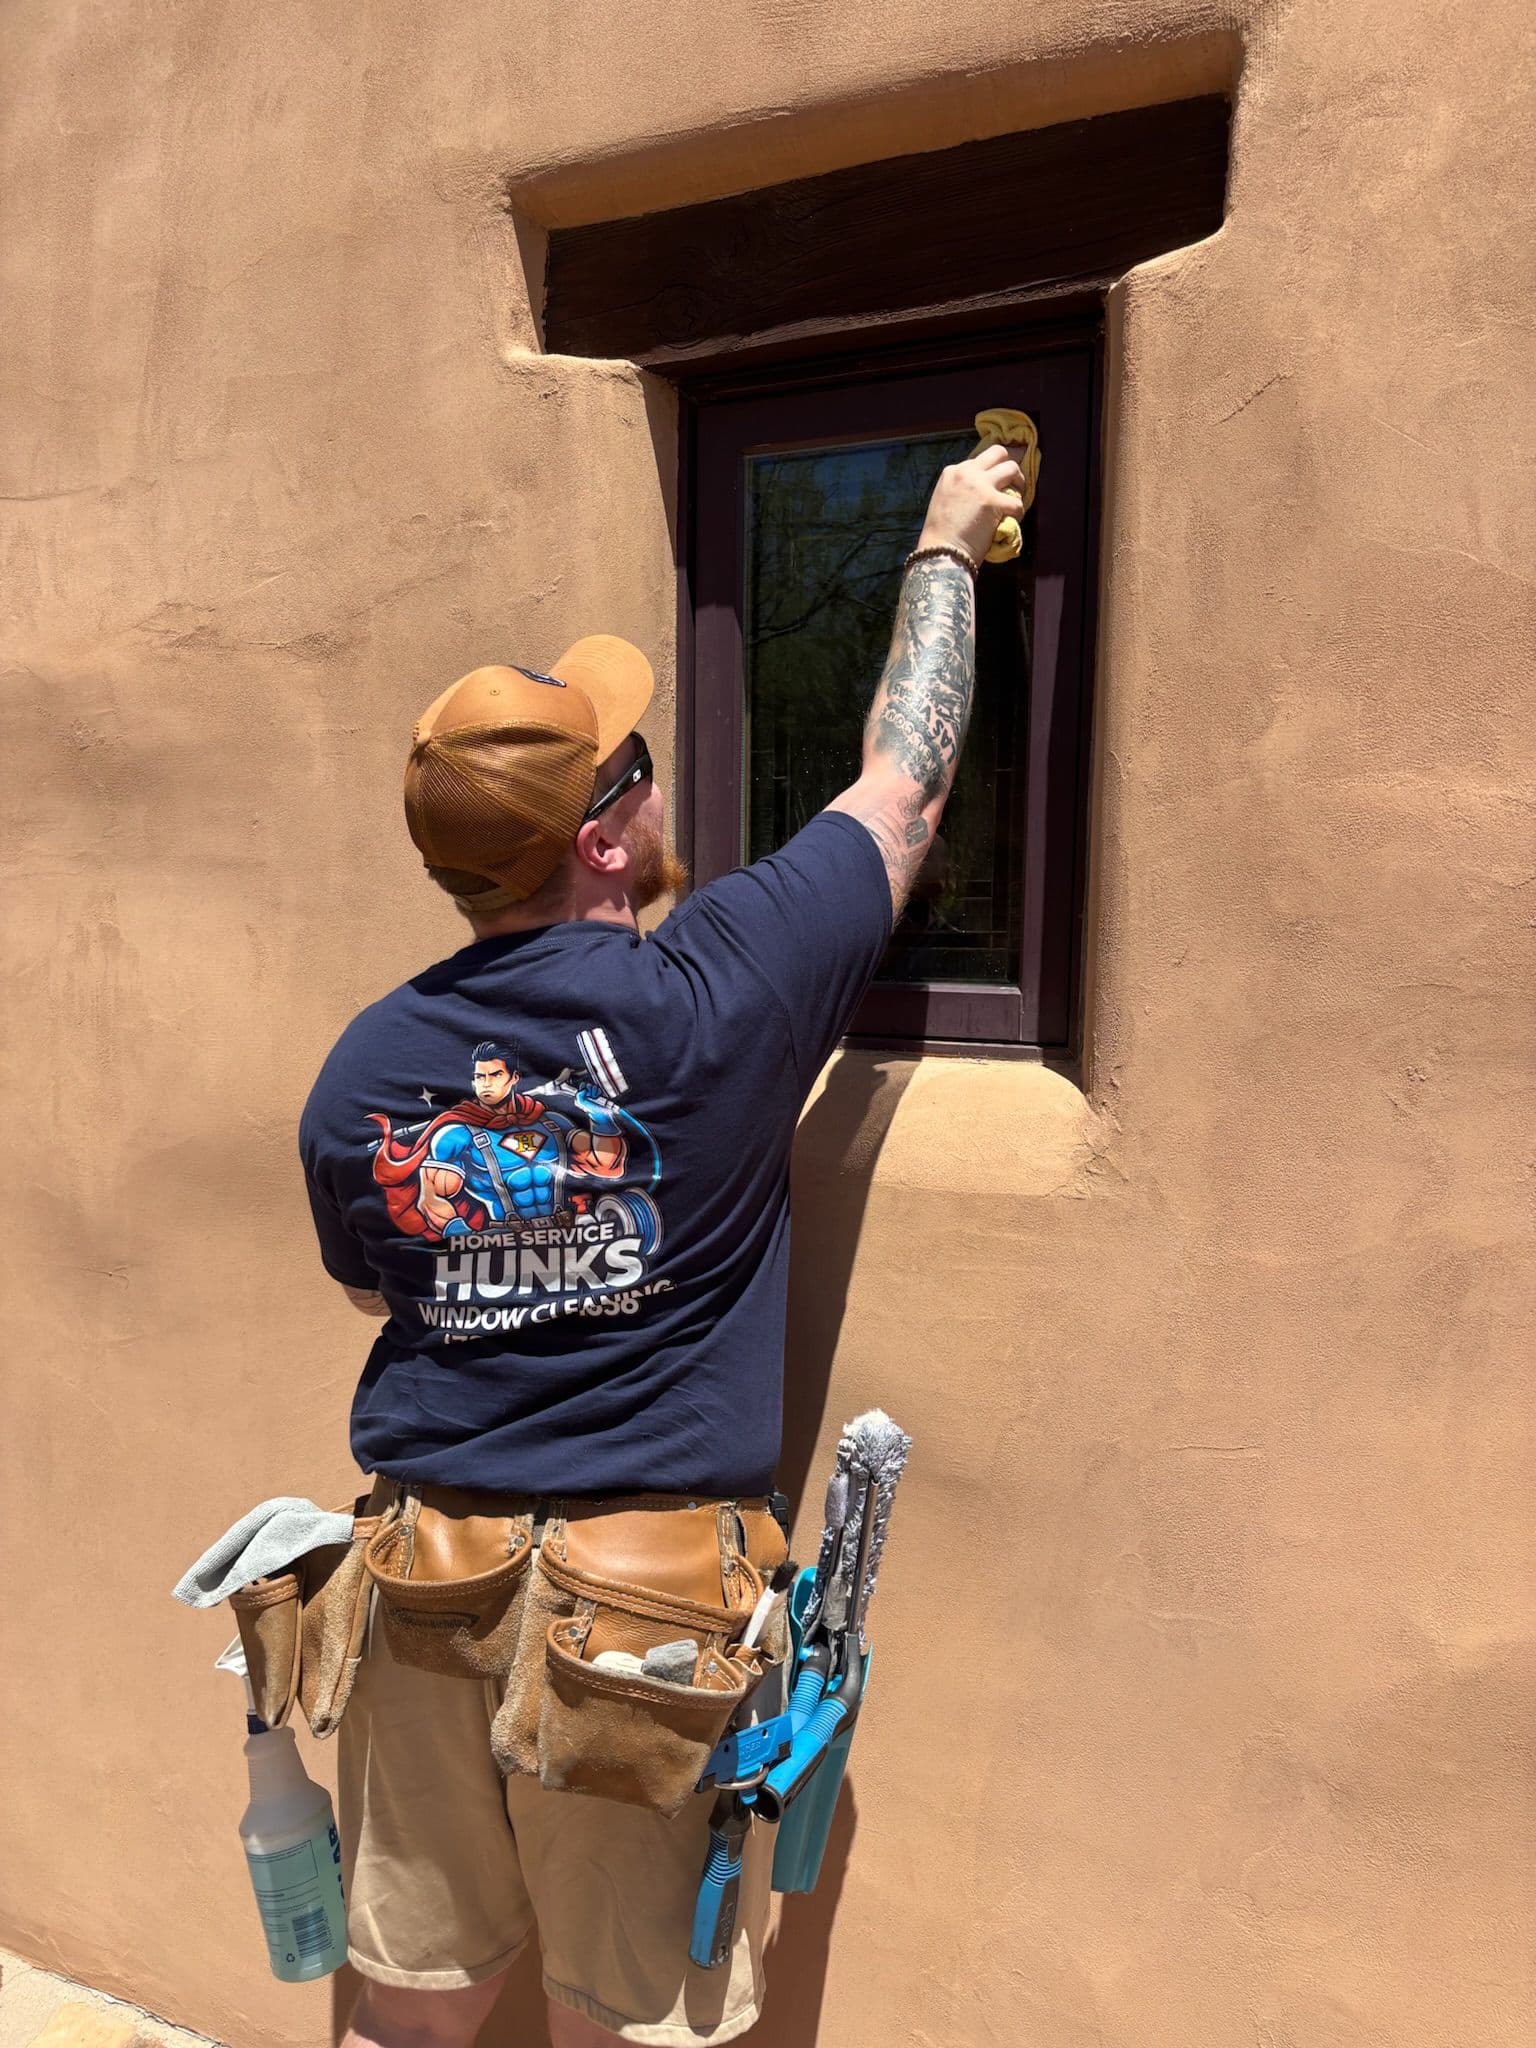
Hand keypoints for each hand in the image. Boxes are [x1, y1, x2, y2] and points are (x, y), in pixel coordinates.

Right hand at [916, 445, 1027, 565]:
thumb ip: (962, 488)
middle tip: (1013, 483)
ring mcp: (980, 485)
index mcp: (952, 472)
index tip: (996, 483)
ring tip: (1017, 498)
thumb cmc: (941, 535)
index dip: (992, 471)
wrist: (941, 553)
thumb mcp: (945, 500)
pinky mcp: (993, 502)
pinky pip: (1017, 501)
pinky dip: (1018, 512)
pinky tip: (1013, 521)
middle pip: (998, 452)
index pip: (980, 460)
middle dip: (1009, 466)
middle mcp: (966, 472)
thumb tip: (984, 488)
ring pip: (1012, 468)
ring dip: (1019, 482)